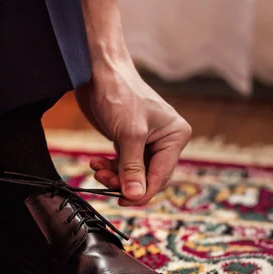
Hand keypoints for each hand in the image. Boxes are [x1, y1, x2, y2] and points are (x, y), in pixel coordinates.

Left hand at [75, 64, 191, 206]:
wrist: (99, 72)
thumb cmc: (120, 94)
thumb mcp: (129, 135)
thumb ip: (132, 168)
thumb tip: (136, 196)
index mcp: (175, 136)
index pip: (162, 175)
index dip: (142, 192)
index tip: (124, 201)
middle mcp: (165, 140)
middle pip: (148, 177)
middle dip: (125, 182)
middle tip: (104, 181)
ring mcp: (147, 141)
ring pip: (133, 173)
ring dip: (114, 175)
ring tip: (97, 169)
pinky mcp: (130, 140)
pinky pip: (123, 164)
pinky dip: (110, 167)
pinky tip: (96, 162)